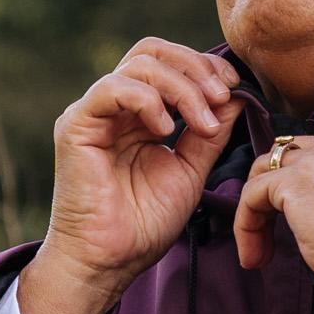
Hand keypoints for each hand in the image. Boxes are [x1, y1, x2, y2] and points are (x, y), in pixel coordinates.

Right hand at [20, 40, 243, 313]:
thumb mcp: (190, 170)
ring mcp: (94, 112)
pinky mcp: (76, 125)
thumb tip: (237, 94)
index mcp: (139, 113)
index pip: (169, 63)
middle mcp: (115, 106)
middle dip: (195, 68)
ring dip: (181, 87)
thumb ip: (210, 132)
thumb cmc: (144, 224)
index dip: (203, 67)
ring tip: (202, 123)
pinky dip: (147, 100)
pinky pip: (112, 88)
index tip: (233, 89)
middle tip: (221, 97)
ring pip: (139, 64)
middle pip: (153, 52)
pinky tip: (166, 130)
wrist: (109, 261)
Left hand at [232, 134, 313, 313]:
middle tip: (267, 240)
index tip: (290, 230)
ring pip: (263, 174)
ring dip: (254, 214)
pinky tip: (255, 255)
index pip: (312, 157)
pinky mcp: (296, 182)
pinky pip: (251, 195)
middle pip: (284, 159)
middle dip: (268, 198)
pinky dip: (245, 225)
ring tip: (259, 254)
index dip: (292, 193)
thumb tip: (309, 217)